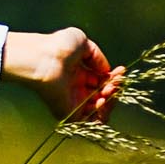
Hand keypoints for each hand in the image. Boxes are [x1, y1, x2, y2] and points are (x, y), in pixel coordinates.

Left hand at [3, 28, 125, 122]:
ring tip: (108, 89)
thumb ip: (97, 56)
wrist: (43, 57)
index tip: (121, 71)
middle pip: (103, 96)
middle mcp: (75, 88)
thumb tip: (106, 71)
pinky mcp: (68, 112)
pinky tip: (102, 99)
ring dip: (110, 100)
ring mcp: (72, 100)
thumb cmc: (57, 46)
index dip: (114, 78)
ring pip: (100, 109)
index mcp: (77, 72)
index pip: (101, 81)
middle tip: (114, 82)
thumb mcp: (82, 42)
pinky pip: (89, 121)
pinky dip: (101, 113)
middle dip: (114, 89)